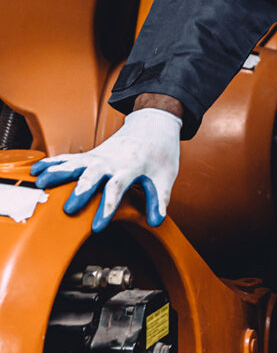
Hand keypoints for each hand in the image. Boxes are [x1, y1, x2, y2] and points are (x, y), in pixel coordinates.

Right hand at [30, 108, 182, 230]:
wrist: (153, 126)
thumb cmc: (159, 154)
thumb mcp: (165, 176)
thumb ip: (159, 199)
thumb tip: (157, 221)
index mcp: (131, 166)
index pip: (118, 187)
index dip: (107, 207)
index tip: (98, 227)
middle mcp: (112, 161)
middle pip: (93, 175)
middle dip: (80, 192)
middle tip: (67, 209)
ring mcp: (98, 156)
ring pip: (75, 164)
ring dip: (58, 172)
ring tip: (40, 183)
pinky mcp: (90, 155)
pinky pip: (68, 158)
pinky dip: (51, 162)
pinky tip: (35, 170)